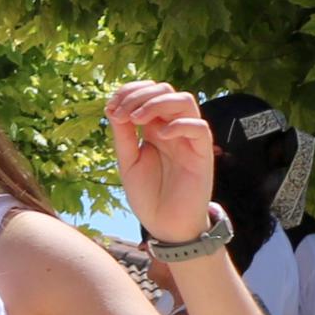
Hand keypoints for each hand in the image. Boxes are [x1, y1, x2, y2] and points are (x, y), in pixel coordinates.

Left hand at [108, 80, 216, 245]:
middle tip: (120, 112)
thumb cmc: (148, 194)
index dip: (130, 91)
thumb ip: (123, 136)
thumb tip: (113, 108)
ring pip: (185, 101)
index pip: (149, 93)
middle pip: (166, 90)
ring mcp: (189, 139)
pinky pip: (199, 127)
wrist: (165, 224)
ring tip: (135, 118)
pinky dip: (179, 125)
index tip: (110, 105)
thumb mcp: (128, 162)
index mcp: (154, 127)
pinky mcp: (203, 153)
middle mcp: (173, 128)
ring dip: (157, 103)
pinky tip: (159, 136)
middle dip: (140, 94)